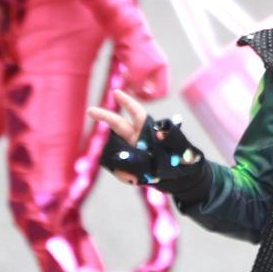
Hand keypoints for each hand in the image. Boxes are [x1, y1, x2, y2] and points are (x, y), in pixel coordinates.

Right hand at [87, 90, 211, 203]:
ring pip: (115, 149)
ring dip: (116, 156)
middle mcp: (135, 138)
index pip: (136, 113)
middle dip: (104, 116)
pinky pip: (121, 171)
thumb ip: (173, 144)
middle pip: (117, 124)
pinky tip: (133, 179)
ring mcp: (129, 152)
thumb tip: (159, 136)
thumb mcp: (182, 152)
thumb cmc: (179, 161)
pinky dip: (126, 176)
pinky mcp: (126, 167)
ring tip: (129, 169)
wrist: (176, 179)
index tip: (116, 93)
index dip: (127, 103)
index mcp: (147, 130)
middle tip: (90, 110)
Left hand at [115, 29, 168, 100]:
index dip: (151, 97)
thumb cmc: (135, 50)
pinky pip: (136, 75)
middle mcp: (157, 68)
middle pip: (153, 88)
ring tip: (126, 78)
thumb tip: (137, 92)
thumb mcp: (137, 73)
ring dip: (134, 84)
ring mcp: (148, 64)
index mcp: (162, 69)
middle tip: (130, 89)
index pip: (163, 92)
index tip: (139, 95)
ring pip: (143, 82)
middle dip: (141, 90)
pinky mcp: (138, 61)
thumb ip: (139, 87)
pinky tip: (124, 72)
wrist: (127, 31)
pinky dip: (130, 77)